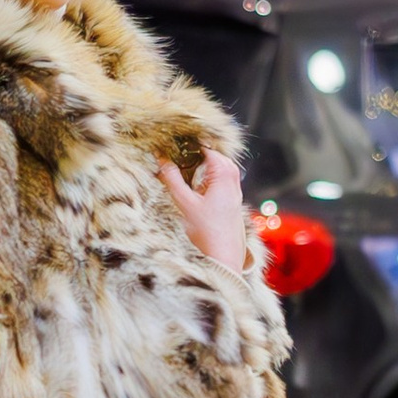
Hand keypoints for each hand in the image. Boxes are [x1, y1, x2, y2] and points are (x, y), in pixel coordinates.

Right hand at [160, 152, 245, 272]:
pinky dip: (215, 177)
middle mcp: (233, 183)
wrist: (224, 255)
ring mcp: (235, 193)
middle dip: (203, 153)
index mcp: (223, 178)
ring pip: (225, 169)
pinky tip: (202, 185)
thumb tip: (162, 161)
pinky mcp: (233, 203)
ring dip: (210, 165)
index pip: (210, 151)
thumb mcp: (185, 203)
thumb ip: (173, 181)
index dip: (195, 145)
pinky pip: (226, 181)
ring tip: (192, 166)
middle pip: (220, 158)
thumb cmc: (207, 231)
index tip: (180, 142)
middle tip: (185, 152)